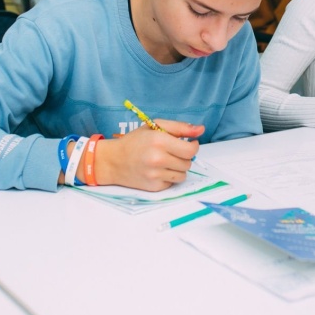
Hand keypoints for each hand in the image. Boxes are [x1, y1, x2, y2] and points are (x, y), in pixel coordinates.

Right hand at [83, 120, 203, 190]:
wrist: (113, 161)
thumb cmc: (135, 141)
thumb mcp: (155, 127)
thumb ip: (180, 127)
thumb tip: (201, 130)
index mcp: (159, 141)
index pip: (190, 150)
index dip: (193, 146)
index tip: (189, 144)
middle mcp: (158, 159)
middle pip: (188, 163)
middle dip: (184, 157)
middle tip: (172, 152)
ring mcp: (155, 175)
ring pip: (182, 175)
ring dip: (178, 168)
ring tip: (165, 161)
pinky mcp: (154, 187)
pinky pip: (172, 183)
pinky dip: (168, 177)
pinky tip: (157, 170)